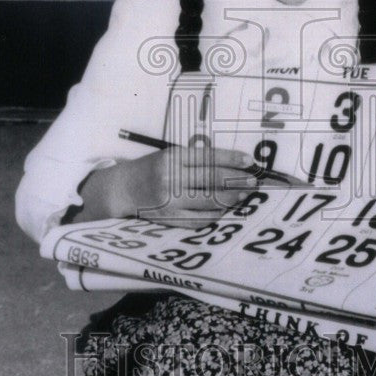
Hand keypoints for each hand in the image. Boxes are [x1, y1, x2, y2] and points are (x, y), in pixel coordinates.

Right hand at [79, 146, 258, 227]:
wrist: (122, 189)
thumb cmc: (151, 169)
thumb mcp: (169, 156)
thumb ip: (194, 159)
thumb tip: (230, 165)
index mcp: (172, 157)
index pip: (209, 157)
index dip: (232, 159)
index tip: (249, 161)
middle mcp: (171, 177)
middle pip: (212, 179)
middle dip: (237, 180)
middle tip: (253, 182)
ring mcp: (170, 200)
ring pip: (209, 201)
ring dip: (231, 198)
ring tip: (243, 195)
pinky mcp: (168, 218)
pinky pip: (199, 219)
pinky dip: (215, 215)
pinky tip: (225, 210)